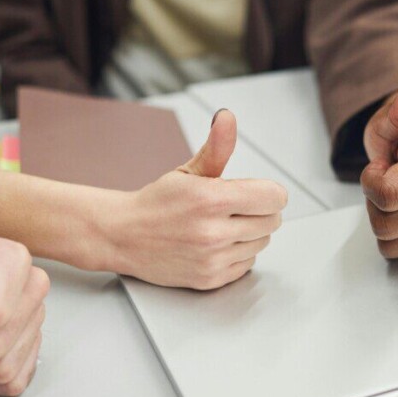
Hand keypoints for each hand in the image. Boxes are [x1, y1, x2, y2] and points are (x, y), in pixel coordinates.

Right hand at [112, 109, 287, 289]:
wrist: (123, 236)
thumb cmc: (157, 203)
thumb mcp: (188, 171)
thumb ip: (217, 146)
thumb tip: (227, 118)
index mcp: (212, 200)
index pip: (274, 198)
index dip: (269, 192)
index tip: (257, 192)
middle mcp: (214, 232)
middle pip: (272, 221)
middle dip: (260, 212)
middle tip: (235, 208)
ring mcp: (213, 259)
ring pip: (262, 243)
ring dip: (249, 234)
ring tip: (221, 226)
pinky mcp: (210, 279)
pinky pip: (247, 264)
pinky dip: (237, 254)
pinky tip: (216, 244)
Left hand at [361, 70, 397, 258]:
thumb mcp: (394, 119)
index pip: (385, 195)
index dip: (370, 181)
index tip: (383, 166)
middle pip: (386, 224)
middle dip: (375, 204)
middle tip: (389, 183)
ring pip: (391, 243)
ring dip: (383, 221)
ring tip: (397, 198)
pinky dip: (396, 237)